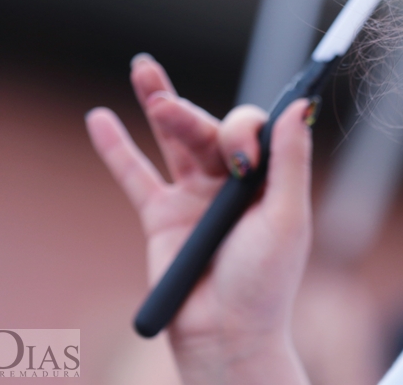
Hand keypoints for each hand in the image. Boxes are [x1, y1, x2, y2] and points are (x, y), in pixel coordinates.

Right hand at [86, 54, 311, 383]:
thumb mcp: (287, 217)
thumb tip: (302, 103)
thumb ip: (291, 160)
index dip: (245, 130)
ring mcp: (195, 197)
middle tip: (170, 108)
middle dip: (190, 116)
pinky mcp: (161, 216)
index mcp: (268, 180)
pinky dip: (117, 147)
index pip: (255, 130)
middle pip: (210, 130)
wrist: (225, 334)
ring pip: (174, 141)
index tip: (243, 157)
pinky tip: (100, 117)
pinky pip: (136, 175)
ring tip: (144, 69)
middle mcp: (232, 182)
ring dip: (160, 103)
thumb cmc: (265, 282)